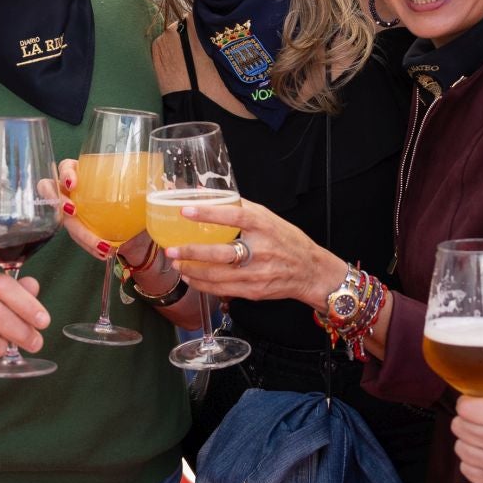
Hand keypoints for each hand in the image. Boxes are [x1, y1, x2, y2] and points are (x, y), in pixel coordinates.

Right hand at [44, 161, 149, 267]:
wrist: (142, 236)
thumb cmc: (138, 206)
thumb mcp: (146, 193)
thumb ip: (155, 186)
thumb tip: (168, 183)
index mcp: (88, 175)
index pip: (66, 166)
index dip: (64, 172)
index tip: (74, 182)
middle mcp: (75, 192)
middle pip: (53, 193)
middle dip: (59, 202)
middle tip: (72, 211)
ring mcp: (74, 214)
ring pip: (65, 221)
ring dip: (79, 233)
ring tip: (100, 244)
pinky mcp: (79, 233)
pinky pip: (77, 239)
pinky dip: (89, 246)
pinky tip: (103, 252)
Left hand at [160, 197, 333, 306]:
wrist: (311, 271)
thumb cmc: (287, 240)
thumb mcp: (268, 217)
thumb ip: (237, 205)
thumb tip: (202, 191)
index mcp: (265, 227)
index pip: (235, 216)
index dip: (209, 213)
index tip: (186, 210)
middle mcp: (261, 250)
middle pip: (222, 253)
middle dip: (192, 252)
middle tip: (172, 250)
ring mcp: (258, 273)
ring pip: (218, 276)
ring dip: (193, 271)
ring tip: (177, 264)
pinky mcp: (254, 290)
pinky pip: (223, 290)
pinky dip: (203, 285)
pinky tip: (191, 278)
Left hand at [449, 396, 482, 482]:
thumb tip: (475, 409)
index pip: (465, 407)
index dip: (468, 407)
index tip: (473, 410)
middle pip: (458, 426)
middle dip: (467, 425)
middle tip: (481, 429)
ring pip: (459, 447)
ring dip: (469, 445)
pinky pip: (465, 468)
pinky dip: (472, 464)